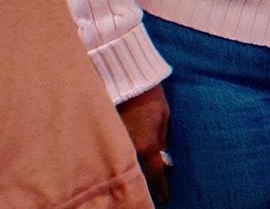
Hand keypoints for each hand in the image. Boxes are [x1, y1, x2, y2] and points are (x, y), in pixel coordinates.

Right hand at [118, 86, 170, 201]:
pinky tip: (118, 163)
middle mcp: (127, 149)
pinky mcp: (100, 136)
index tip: (165, 199)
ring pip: (120, 166)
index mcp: (147, 146)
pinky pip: (108, 154)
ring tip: (133, 181)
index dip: (160, 188)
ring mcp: (111, 144)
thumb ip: (162, 141)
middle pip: (135, 176)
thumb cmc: (149, 95)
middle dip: (142, 185)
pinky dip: (114, 160)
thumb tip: (163, 160)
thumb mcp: (164, 117)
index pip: (155, 175)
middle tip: (148, 193)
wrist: (123, 77)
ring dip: (127, 173)